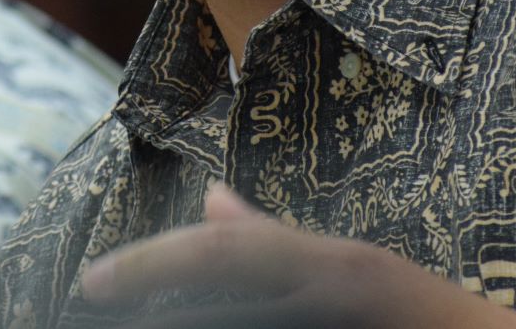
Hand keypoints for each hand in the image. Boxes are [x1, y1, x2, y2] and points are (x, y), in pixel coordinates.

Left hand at [78, 183, 515, 327]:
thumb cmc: (426, 318)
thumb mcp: (351, 271)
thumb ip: (277, 241)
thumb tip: (211, 200)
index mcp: (334, 266)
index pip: (222, 253)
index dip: (148, 265)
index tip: (88, 283)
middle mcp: (335, 290)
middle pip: (220, 298)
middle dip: (151, 306)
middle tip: (90, 308)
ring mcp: (348, 320)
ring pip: (234, 322)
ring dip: (176, 323)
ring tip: (125, 326)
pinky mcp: (355, 323)